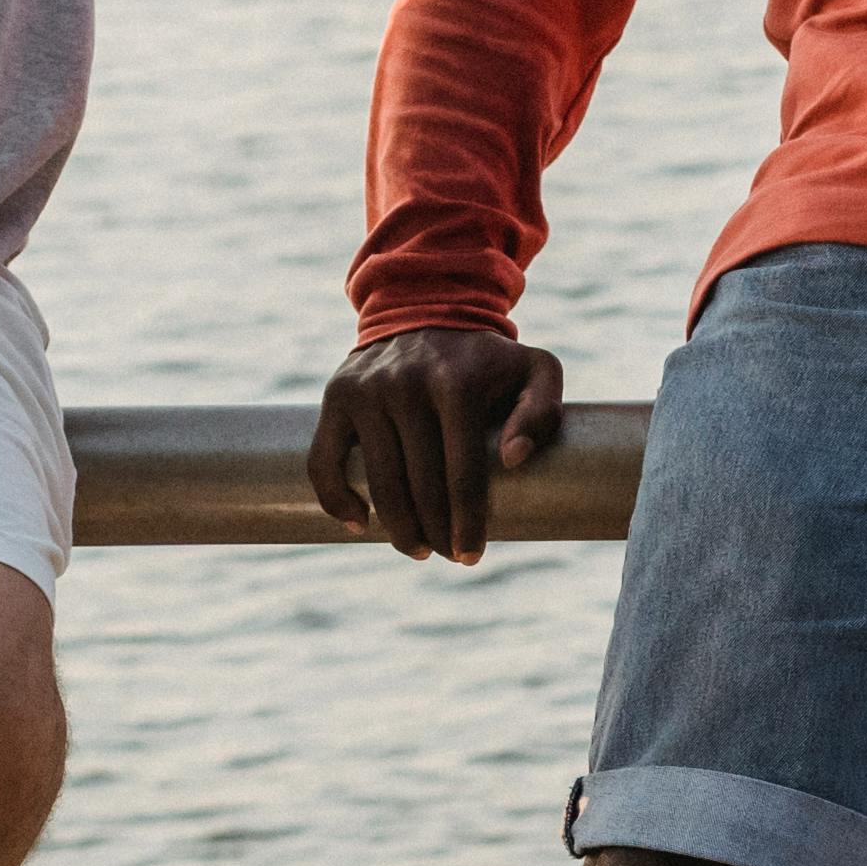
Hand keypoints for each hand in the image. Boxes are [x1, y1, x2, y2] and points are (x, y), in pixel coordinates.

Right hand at [308, 326, 565, 563]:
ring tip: (416, 549)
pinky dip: (336, 500)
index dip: (466, 523)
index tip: (471, 556)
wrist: (425, 309)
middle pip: (419, 484)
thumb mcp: (535, 370)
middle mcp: (405, 384)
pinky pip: (325, 461)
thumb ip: (542, 411)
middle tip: (448, 556)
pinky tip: (359, 524)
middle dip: (435, 532)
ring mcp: (366, 391)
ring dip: (396, 528)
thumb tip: (513, 459)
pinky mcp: (337, 397)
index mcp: (457, 383)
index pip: (462, 473)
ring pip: (377, 481)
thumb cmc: (487, 359)